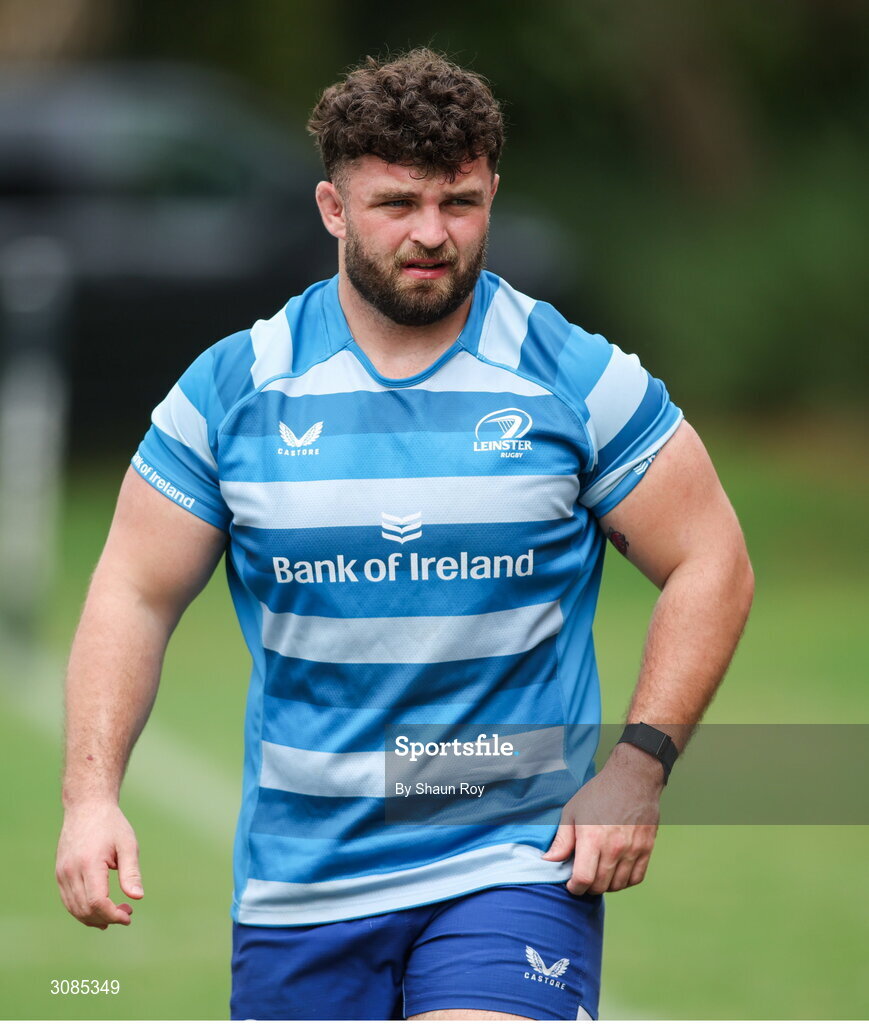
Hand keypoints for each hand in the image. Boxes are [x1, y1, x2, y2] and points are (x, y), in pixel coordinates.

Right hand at [56, 802, 142, 928]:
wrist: (86, 807)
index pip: (97, 902)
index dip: (113, 914)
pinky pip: (68, 901)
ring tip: (115, 915)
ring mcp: (62, 873)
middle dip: (106, 918)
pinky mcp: (60, 874)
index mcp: (89, 863)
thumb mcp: (127, 844)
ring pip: (74, 909)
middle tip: (127, 914)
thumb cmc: (111, 825)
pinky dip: (83, 911)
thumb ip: (131, 872)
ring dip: (94, 918)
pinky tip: (99, 911)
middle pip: (85, 909)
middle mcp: (70, 871)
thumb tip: (138, 897)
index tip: (129, 915)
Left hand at [541, 744, 662, 894]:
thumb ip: (562, 840)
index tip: (571, 885)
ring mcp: (632, 850)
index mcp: (592, 838)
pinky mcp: (646, 849)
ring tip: (599, 875)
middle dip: (588, 888)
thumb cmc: (599, 793)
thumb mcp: (572, 811)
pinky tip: (616, 873)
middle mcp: (614, 848)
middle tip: (584, 879)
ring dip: (606, 885)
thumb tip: (549, 860)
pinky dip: (625, 881)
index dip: (575, 888)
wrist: (632, 779)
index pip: (584, 880)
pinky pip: (636, 878)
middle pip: (600, 886)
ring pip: (618, 885)